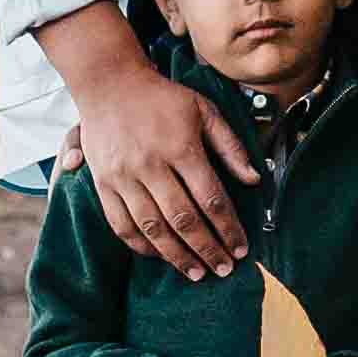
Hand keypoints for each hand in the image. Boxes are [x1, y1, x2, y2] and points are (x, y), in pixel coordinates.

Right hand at [45, 6, 251, 275]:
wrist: (109, 83)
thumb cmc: (163, 98)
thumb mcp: (205, 110)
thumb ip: (231, 146)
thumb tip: (254, 180)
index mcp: (181, 147)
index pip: (211, 199)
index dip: (229, 228)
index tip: (241, 249)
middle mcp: (151, 165)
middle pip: (184, 220)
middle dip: (207, 249)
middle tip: (223, 270)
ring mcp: (124, 176)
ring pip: (153, 228)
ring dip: (177, 256)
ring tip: (196, 273)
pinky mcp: (103, 183)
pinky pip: (122, 224)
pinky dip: (141, 245)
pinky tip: (160, 255)